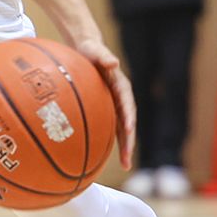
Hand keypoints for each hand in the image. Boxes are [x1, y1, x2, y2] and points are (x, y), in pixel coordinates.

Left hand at [72, 36, 137, 168]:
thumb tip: (114, 61)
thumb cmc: (90, 50)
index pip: (128, 104)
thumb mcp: (96, 50)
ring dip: (125, 147)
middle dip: (130, 141)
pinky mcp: (106, 110)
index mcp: (121, 86)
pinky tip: (103, 157)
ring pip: (121, 130)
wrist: (86, 50)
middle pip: (128, 123)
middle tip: (128, 159)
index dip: (129, 117)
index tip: (129, 129)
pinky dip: (110, 142)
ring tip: (126, 166)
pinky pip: (109, 128)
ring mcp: (115, 106)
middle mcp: (121, 98)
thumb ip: (104, 56)